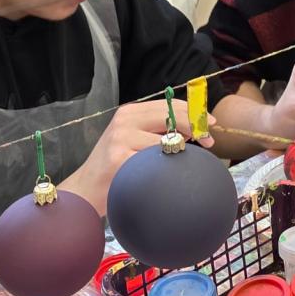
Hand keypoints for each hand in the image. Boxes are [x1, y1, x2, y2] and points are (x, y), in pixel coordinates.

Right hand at [60, 99, 214, 214]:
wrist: (84, 190)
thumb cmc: (115, 167)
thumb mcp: (133, 139)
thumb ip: (157, 130)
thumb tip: (195, 128)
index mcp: (130, 112)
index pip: (170, 105)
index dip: (194, 113)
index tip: (210, 123)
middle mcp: (125, 120)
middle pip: (172, 116)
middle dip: (195, 128)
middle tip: (209, 141)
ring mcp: (120, 138)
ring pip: (166, 142)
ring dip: (177, 154)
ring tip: (175, 165)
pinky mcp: (119, 158)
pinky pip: (154, 162)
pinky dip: (164, 170)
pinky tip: (161, 177)